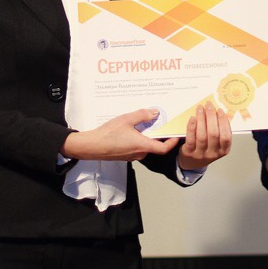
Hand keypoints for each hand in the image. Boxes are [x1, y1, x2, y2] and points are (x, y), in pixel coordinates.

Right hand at [61, 108, 178, 161]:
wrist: (92, 146)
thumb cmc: (108, 134)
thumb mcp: (126, 119)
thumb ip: (142, 115)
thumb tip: (155, 113)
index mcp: (142, 145)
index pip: (163, 148)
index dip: (172, 142)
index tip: (175, 134)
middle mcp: (139, 153)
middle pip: (154, 145)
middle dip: (158, 134)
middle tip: (160, 122)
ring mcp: (132, 155)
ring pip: (145, 145)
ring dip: (147, 135)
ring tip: (145, 123)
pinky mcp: (125, 155)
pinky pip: (136, 146)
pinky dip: (138, 138)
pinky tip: (132, 129)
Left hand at [177, 101, 231, 170]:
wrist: (192, 162)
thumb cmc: (207, 147)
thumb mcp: (217, 142)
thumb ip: (220, 130)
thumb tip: (218, 111)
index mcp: (223, 150)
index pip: (226, 136)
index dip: (224, 122)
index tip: (220, 110)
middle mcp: (213, 153)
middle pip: (213, 134)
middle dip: (211, 117)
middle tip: (208, 105)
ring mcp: (200, 154)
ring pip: (202, 135)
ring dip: (201, 119)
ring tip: (200, 109)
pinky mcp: (189, 152)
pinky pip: (190, 138)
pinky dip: (192, 127)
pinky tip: (192, 118)